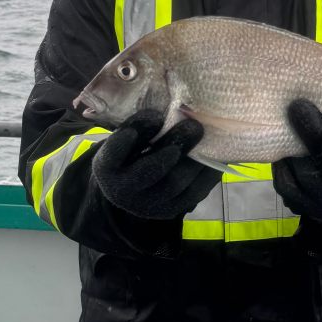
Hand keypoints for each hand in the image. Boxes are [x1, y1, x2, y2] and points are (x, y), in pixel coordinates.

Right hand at [91, 109, 218, 220]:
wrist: (130, 191)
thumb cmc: (128, 155)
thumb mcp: (124, 140)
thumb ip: (138, 127)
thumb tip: (167, 111)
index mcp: (106, 169)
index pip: (113, 153)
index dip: (130, 136)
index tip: (151, 116)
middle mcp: (123, 192)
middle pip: (150, 170)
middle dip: (173, 145)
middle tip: (192, 125)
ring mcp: (147, 205)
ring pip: (174, 184)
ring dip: (194, 159)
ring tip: (205, 138)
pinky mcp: (170, 211)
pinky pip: (193, 194)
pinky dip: (206, 174)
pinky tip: (215, 156)